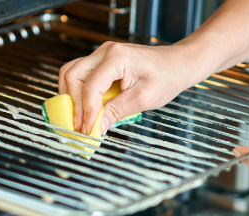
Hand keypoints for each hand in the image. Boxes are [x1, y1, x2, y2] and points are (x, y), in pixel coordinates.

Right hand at [58, 42, 202, 134]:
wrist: (177, 64)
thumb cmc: (166, 78)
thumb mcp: (143, 99)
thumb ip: (117, 112)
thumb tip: (96, 128)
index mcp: (117, 58)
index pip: (91, 86)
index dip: (86, 111)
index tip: (87, 130)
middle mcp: (104, 52)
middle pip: (72, 75)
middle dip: (73, 103)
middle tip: (80, 125)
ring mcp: (101, 55)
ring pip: (71, 73)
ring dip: (71, 96)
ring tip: (80, 117)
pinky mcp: (101, 61)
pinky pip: (80, 74)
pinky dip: (78, 91)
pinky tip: (86, 107)